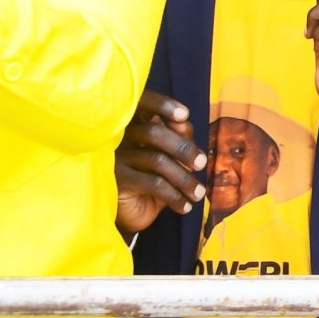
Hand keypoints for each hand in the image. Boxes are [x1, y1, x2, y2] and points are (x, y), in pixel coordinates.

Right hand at [114, 90, 205, 235]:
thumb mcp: (170, 158)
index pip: (144, 105)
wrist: (131, 213)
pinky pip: (153, 183)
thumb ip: (178, 137)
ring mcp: (117, 158)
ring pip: (158, 160)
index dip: (163, 105)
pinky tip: (184, 206)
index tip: (184, 115)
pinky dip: (174, 196)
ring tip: (198, 194)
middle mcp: (121, 137)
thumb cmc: (153, 178)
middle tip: (201, 164)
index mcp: (135, 125)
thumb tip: (184, 123)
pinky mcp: (117, 180)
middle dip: (184, 148)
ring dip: (185, 179)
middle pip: (154, 133)